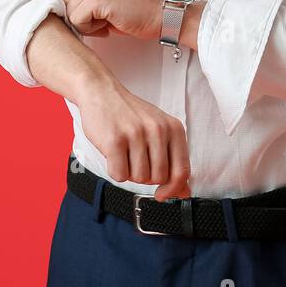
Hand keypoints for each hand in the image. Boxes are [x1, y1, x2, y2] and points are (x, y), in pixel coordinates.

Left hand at [57, 0, 162, 41]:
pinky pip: (77, 20)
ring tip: (107, 22)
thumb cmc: (134, 10)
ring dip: (85, 24)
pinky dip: (90, 29)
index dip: (72, 5)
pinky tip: (108, 26)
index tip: (92, 13)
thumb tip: (57, 8)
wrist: (161, 15)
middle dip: (78, 15)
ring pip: (69, 11)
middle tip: (101, 20)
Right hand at [75, 75, 191, 200]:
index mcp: (173, 128)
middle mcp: (157, 130)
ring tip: (124, 152)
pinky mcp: (114, 141)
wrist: (101, 91)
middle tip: (135, 158)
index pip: (182, 171)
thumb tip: (184, 192)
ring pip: (139, 178)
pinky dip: (115, 170)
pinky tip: (113, 155)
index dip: (173, 189)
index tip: (162, 194)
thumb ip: (173, 160)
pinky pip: (119, 175)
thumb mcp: (158, 131)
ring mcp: (136, 134)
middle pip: (158, 178)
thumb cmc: (129, 114)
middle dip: (145, 176)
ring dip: (129, 172)